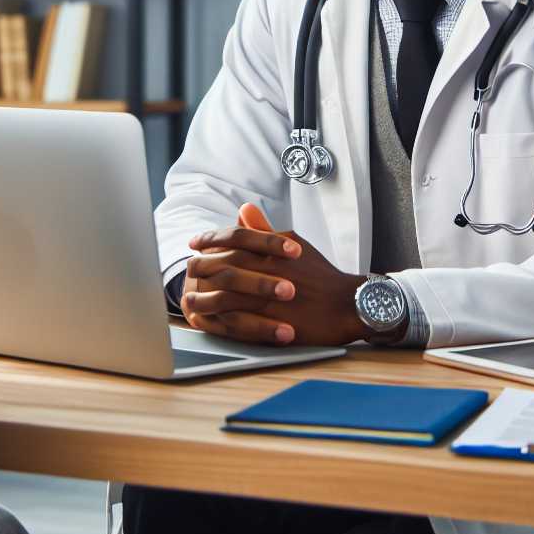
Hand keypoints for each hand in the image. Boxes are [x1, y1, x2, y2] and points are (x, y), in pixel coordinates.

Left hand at [181, 203, 369, 346]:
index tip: (194, 245)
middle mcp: (267, 272)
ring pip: (226, 298)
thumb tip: (245, 209)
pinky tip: (209, 324)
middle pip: (222, 268)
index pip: (231, 241)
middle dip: (200, 270)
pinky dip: (220, 324)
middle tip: (187, 272)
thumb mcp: (293, 244)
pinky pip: (239, 324)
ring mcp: (269, 299)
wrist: (347, 303)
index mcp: (271, 251)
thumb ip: (264, 230)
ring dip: (205, 299)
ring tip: (190, 302)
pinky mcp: (272, 323)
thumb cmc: (321, 274)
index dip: (208, 241)